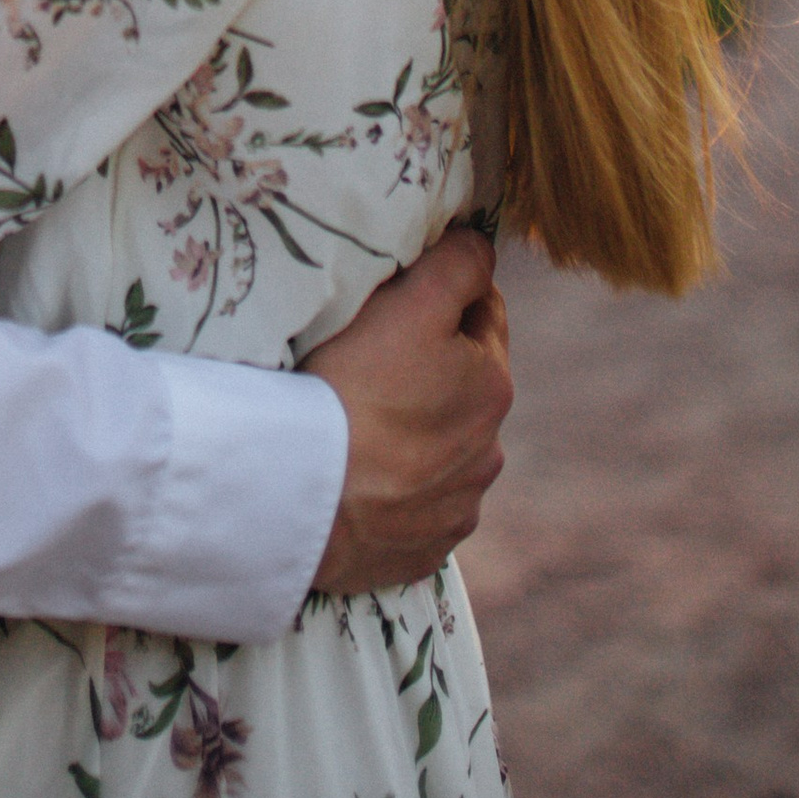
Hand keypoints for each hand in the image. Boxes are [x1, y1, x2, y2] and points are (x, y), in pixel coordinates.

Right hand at [301, 229, 511, 594]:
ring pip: (441, 449)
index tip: (400, 296)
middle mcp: (488, 452)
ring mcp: (455, 509)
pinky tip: (357, 476)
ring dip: (415, 431)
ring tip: (357, 422)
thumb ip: (458, 264)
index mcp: (493, 386)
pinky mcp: (421, 551)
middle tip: (368, 356)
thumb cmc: (354, 387)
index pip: (483, 314)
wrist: (305, 498)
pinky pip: (414, 507)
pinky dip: (395, 489)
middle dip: (430, 366)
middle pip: (462, 385)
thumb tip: (482, 245)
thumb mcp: (410, 302)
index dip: (444, 295)